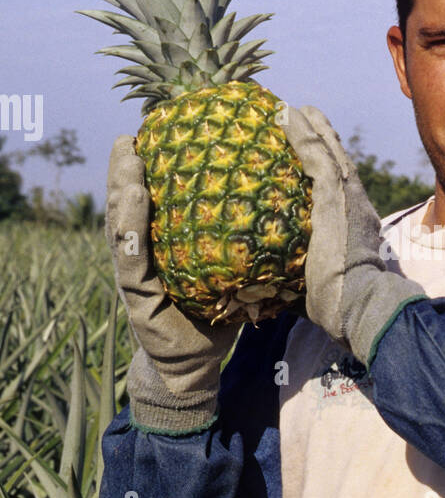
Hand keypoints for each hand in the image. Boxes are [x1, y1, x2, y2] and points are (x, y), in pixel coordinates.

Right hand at [106, 135, 237, 430]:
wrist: (197, 363)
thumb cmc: (215, 314)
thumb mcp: (227, 270)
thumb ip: (234, 239)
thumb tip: (269, 197)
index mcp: (160, 246)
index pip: (151, 200)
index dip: (148, 169)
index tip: (153, 133)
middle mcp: (141, 256)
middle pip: (128, 205)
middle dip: (125, 170)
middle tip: (132, 136)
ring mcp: (134, 276)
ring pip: (121, 226)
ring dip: (121, 191)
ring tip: (128, 160)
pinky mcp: (136, 296)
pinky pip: (131, 258)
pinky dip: (130, 230)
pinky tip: (135, 205)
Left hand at [276, 106, 426, 366]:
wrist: (360, 306)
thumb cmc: (339, 308)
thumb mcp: (315, 288)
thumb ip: (295, 280)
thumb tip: (259, 296)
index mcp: (353, 224)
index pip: (338, 188)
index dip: (324, 167)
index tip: (309, 150)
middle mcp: (354, 205)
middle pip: (336, 162)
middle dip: (320, 138)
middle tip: (302, 116)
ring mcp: (346, 199)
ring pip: (327, 153)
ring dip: (310, 128)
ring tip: (292, 109)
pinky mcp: (334, 196)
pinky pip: (316, 156)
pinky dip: (304, 134)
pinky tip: (287, 115)